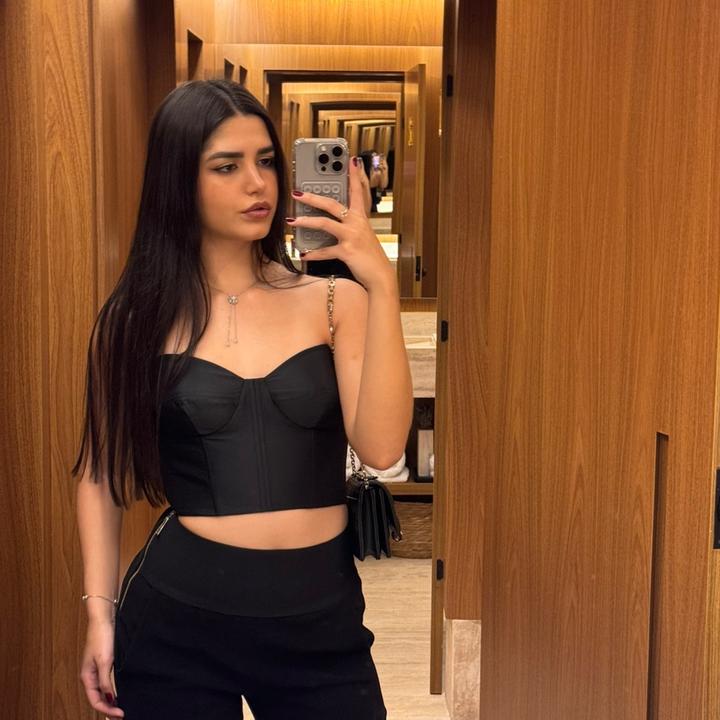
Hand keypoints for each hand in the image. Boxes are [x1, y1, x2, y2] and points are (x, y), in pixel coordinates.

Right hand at [79, 618, 123, 716]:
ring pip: (104, 689)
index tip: (121, 714)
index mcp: (87, 677)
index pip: (95, 700)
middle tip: (123, 714)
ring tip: (123, 705)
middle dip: (109, 708)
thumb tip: (110, 698)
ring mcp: (97, 668)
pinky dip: (114, 687)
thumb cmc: (101, 637)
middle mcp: (91, 675)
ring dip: (112, 698)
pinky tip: (122, 689)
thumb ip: (105, 680)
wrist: (104, 619)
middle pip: (99, 697)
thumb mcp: (105, 661)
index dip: (107, 710)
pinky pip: (108, 680)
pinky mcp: (105, 662)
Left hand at [287, 157, 395, 290]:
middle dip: (312, 198)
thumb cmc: (370, 256)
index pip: (357, 192)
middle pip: (332, 204)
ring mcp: (351, 236)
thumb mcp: (362, 236)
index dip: (354, 175)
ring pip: (325, 224)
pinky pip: (325, 251)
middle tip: (297, 193)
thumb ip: (349, 226)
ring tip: (292, 221)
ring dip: (306, 222)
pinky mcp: (347, 251)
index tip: (351, 160)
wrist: (380, 275)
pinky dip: (313, 254)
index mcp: (361, 218)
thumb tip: (329, 222)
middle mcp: (356, 224)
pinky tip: (303, 254)